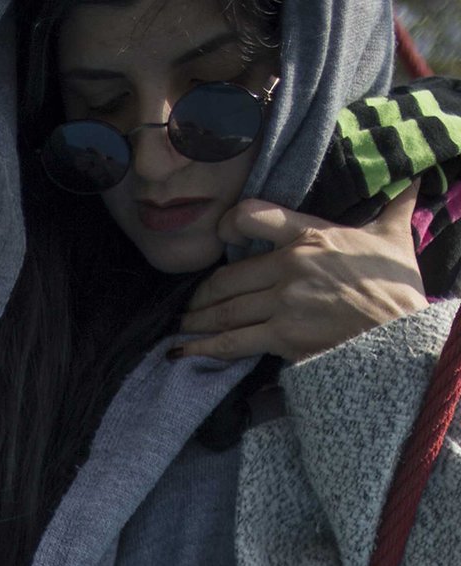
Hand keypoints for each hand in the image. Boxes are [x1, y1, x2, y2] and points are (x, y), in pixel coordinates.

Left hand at [170, 190, 425, 365]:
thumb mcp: (393, 236)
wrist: (398, 332)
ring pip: (225, 309)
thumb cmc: (396, 285)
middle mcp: (289, 264)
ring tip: (183, 325)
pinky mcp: (281, 336)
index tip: (219, 236)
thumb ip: (394, 208)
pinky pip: (232, 341)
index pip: (255, 216)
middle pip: (230, 276)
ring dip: (198, 320)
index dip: (230, 224)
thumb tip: (413, 183)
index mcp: (310, 234)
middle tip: (191, 302)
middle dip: (204, 293)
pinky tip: (183, 352)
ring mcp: (283, 301)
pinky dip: (204, 348)